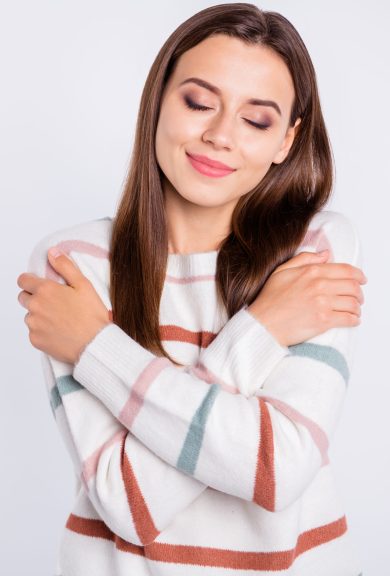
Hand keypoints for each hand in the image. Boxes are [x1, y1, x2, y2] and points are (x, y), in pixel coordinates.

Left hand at [16, 248, 111, 363]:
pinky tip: (59, 331)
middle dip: (35, 298)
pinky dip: (43, 331)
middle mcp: (35, 306)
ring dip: (39, 315)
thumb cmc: (92, 315)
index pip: (23, 280)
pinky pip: (34, 332)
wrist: (94, 344)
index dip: (31, 281)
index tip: (41, 285)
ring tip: (60, 319)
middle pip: (23, 297)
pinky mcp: (35, 340)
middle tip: (55, 303)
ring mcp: (33, 324)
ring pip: (30, 315)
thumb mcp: (83, 284)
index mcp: (45, 290)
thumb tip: (52, 252)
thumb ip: (65, 266)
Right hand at [247, 250, 366, 346]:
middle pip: (353, 287)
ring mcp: (323, 303)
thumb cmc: (269, 300)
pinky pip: (349, 319)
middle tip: (358, 297)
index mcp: (312, 271)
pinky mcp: (324, 320)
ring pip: (353, 303)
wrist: (263, 324)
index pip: (346, 270)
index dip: (358, 275)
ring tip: (355, 310)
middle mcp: (320, 286)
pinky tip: (352, 320)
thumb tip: (325, 255)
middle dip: (359, 292)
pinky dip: (354, 320)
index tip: (361, 279)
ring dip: (357, 307)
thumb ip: (305, 259)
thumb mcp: (282, 271)